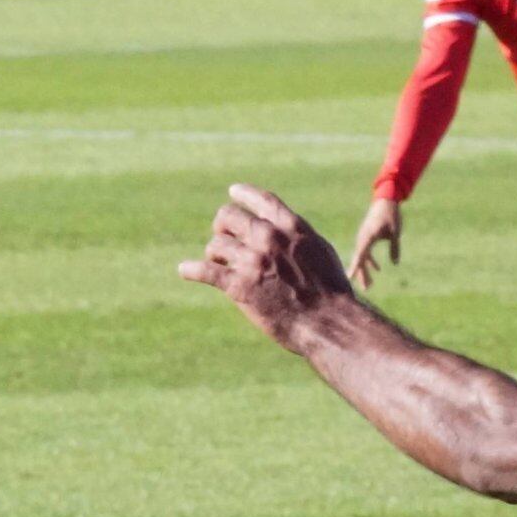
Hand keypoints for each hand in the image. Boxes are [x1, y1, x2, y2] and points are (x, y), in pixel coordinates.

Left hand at [179, 183, 357, 348]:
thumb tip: (284, 230)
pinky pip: (204, 271)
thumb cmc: (331, 292)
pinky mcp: (238, 286)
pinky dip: (191, 270)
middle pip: (229, 216)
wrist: (328, 323)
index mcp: (291, 227)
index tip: (233, 193)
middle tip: (223, 238)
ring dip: (215, 254)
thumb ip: (298, 237)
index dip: (243, 194)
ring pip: (216, 245)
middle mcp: (268, 238)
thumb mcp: (322, 253)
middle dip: (223, 226)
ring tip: (219, 263)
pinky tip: (185, 270)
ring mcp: (251, 261)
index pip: (260, 200)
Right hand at [348, 194, 402, 289]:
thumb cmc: (391, 215)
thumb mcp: (395, 232)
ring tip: (369, 285)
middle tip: (366, 289)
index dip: (355, 267)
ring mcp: (364, 238)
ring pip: (362, 257)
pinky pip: (367, 252)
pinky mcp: (368, 237)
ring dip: (366, 270)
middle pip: (360, 259)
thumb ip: (395, 247)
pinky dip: (371, 261)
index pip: (360, 254)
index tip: (349, 277)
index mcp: (368, 236)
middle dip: (361, 274)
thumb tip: (395, 263)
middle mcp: (363, 238)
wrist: (386, 200)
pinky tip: (377, 270)